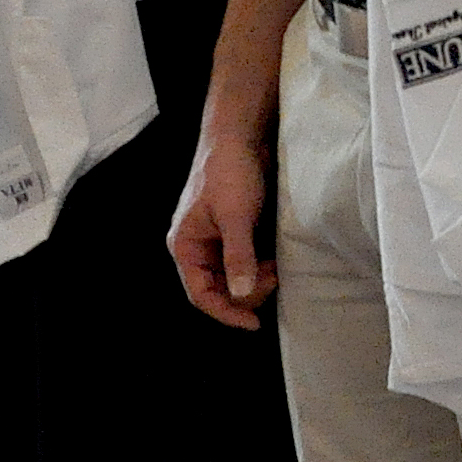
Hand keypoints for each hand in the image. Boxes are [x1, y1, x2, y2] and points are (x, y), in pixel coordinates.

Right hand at [168, 119, 276, 328]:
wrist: (239, 137)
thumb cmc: (231, 172)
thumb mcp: (237, 216)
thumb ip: (239, 256)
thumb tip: (242, 294)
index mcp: (184, 246)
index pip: (200, 295)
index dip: (226, 313)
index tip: (254, 324)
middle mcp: (195, 247)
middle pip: (217, 289)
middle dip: (246, 292)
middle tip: (275, 278)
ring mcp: (213, 240)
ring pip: (232, 277)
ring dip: (254, 280)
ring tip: (276, 268)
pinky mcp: (231, 232)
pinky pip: (242, 262)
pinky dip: (258, 267)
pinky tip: (274, 260)